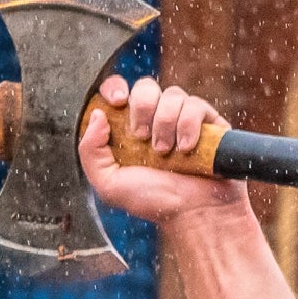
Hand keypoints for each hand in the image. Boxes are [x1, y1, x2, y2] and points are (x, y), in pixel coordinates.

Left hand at [79, 75, 247, 225]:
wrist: (194, 212)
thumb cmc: (154, 202)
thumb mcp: (109, 184)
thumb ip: (90, 151)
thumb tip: (97, 114)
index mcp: (127, 130)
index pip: (117, 91)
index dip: (115, 88)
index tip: (119, 102)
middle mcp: (154, 120)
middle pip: (145, 86)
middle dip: (143, 107)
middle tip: (143, 137)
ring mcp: (182, 119)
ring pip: (172, 94)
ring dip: (166, 123)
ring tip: (167, 152)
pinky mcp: (207, 121)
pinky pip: (196, 104)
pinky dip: (189, 125)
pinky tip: (187, 147)